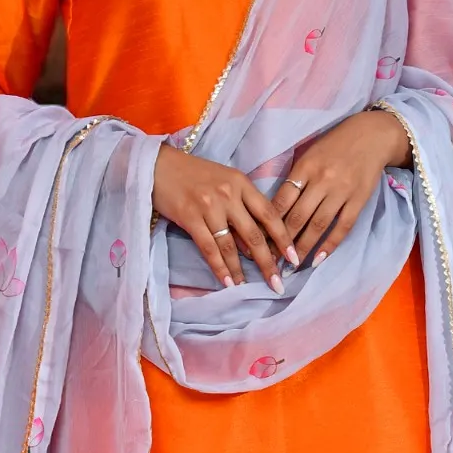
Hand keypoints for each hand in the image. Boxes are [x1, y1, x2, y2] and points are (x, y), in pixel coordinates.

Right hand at [152, 144, 297, 291]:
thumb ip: (242, 205)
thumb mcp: (225, 180)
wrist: (158, 165)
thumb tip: (254, 244)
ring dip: (241, 270)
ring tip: (248, 287)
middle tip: (277, 283)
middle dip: (267, 262)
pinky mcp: (190, 217)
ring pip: (231, 245)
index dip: (283, 239)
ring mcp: (209, 206)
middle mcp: (229, 194)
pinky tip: (227, 282)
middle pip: (254, 234)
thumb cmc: (194, 174)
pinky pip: (209, 248)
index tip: (294, 258)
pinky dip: (219, 267)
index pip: (270, 214)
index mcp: (242, 183)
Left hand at [274, 109, 410, 264]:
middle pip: (298, 216)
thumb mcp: (309, 154)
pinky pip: (342, 227)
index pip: (282, 200)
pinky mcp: (359, 200)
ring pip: (318, 225)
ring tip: (292, 265)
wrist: (372, 135)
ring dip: (303, 248)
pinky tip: (318, 259)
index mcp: (305, 167)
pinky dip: (329, 245)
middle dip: (282, 242)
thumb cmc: (335, 144)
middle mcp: (322, 180)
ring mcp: (342, 191)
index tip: (260, 241)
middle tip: (272, 260)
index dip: (269, 223)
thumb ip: (295, 178)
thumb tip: (276, 208)